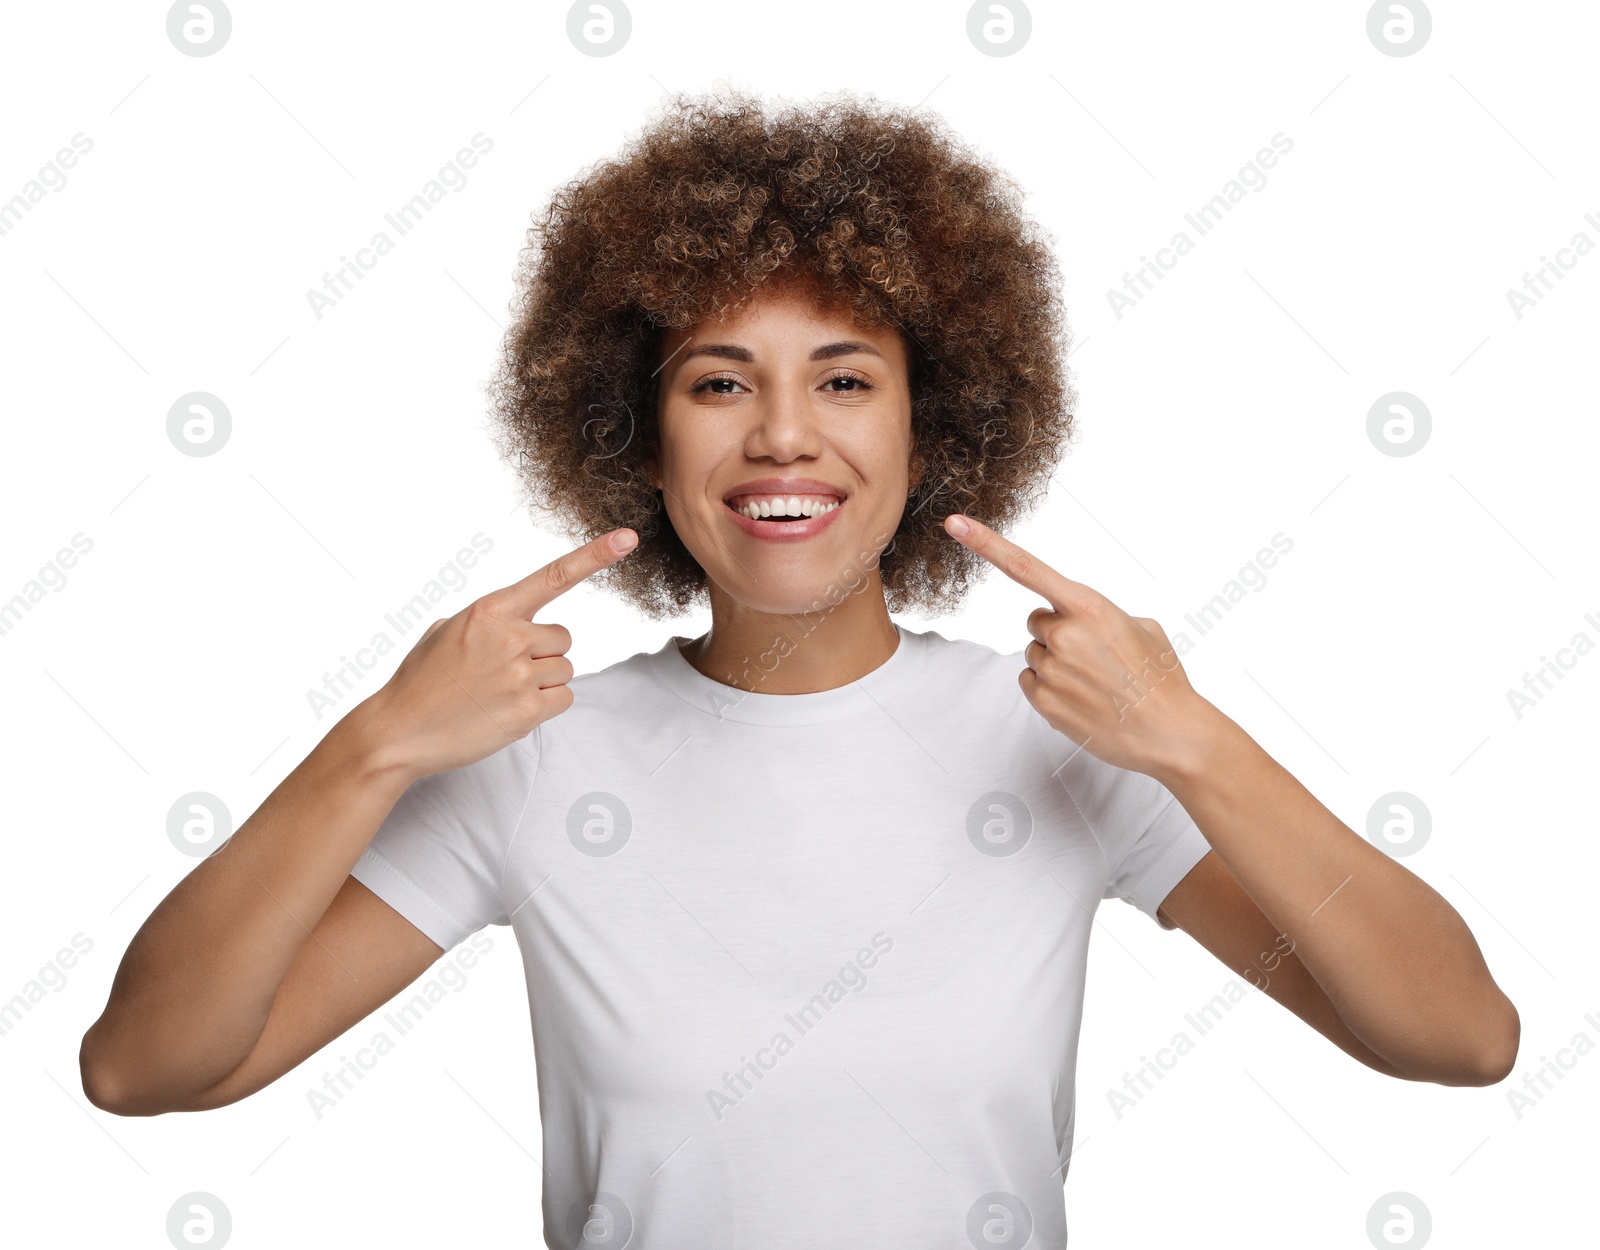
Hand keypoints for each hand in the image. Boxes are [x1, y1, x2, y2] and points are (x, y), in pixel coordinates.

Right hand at [358, 529, 637, 780]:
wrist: (398, 731)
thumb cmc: (420, 680)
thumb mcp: (445, 631)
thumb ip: (487, 620)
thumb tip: (514, 622)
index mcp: (490, 610)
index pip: (553, 577)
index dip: (594, 556)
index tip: (627, 538)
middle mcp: (511, 637)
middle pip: (563, 638)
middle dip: (542, 653)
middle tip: (503, 671)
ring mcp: (520, 675)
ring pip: (564, 670)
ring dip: (542, 681)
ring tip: (499, 693)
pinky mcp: (528, 711)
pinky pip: (563, 698)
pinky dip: (544, 706)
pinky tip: (507, 710)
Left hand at [943, 513, 1217, 779]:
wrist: (1171, 734)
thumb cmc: (1160, 678)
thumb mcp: (1141, 627)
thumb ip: (1100, 613)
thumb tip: (1077, 618)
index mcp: (1090, 607)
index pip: (1027, 568)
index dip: (986, 544)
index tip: (954, 524)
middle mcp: (1065, 634)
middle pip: (1037, 621)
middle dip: (1058, 633)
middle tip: (1095, 657)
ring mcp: (1052, 669)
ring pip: (1036, 653)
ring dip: (1057, 663)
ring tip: (1095, 682)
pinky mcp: (1043, 701)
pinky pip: (1031, 681)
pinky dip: (1051, 689)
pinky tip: (1083, 699)